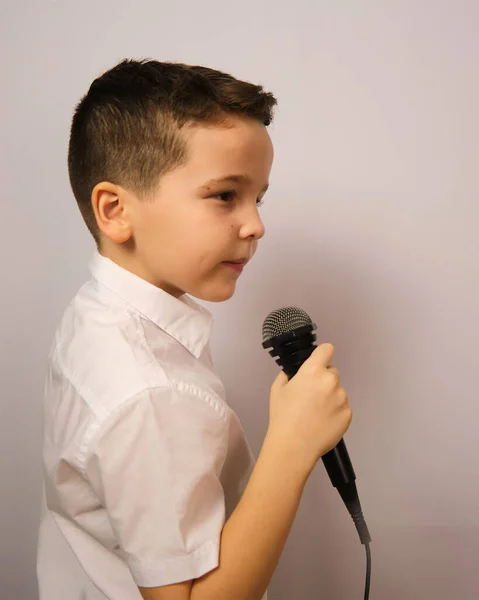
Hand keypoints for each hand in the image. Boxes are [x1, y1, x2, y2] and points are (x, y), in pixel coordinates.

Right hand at [267, 343, 351, 477]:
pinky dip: (335, 412)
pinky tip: (322, 422)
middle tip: (311, 396)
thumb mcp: (277, 389)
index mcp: (312, 371)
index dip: (322, 355)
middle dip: (323, 380)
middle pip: (332, 372)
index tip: (319, 362)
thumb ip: (289, 375)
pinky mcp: (348, 414)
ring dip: (330, 397)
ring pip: (338, 391)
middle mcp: (330, 381)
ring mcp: (342, 398)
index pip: (326, 350)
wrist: (294, 445)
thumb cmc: (283, 417)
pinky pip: (343, 407)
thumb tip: (296, 373)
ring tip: (316, 413)